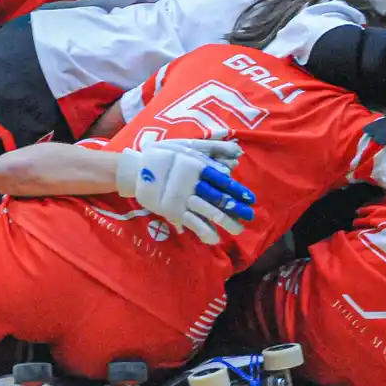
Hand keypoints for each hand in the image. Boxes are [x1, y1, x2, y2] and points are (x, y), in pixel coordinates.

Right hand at [116, 140, 255, 245]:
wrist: (136, 170)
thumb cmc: (164, 154)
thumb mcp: (187, 146)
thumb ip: (211, 148)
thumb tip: (236, 152)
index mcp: (197, 165)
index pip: (221, 179)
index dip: (236, 189)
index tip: (249, 198)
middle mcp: (192, 183)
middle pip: (218, 197)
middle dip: (235, 208)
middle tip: (249, 216)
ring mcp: (183, 198)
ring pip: (208, 211)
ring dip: (225, 221)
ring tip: (238, 230)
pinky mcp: (173, 210)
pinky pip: (192, 222)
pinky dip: (204, 231)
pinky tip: (214, 239)